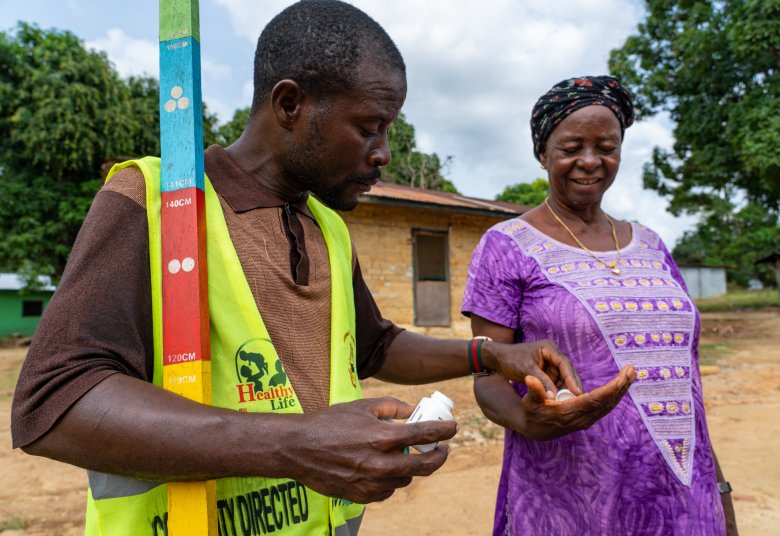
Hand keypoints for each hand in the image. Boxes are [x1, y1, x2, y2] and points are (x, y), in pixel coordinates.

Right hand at [286, 397, 456, 502]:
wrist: (299, 448)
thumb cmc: (329, 423)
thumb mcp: (362, 406)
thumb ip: (393, 407)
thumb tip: (415, 409)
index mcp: (381, 437)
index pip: (425, 434)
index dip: (444, 430)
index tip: (453, 427)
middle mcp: (380, 463)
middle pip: (425, 465)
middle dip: (439, 456)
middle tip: (442, 448)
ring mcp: (372, 482)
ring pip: (407, 479)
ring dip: (412, 467)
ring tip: (405, 455)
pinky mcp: (363, 496)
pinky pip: (388, 490)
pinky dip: (392, 478)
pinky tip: (384, 467)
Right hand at [475, 365, 634, 440]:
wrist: (534, 428)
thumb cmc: (532, 410)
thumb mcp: (530, 400)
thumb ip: (534, 390)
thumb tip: (530, 378)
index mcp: (570, 412)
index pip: (596, 400)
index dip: (611, 388)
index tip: (622, 377)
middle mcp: (582, 418)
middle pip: (607, 402)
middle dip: (621, 386)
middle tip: (632, 370)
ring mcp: (586, 419)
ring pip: (609, 404)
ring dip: (620, 389)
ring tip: (630, 374)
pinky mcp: (587, 418)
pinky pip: (604, 406)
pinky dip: (614, 394)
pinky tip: (620, 385)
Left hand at [482, 339, 584, 398]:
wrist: (498, 360)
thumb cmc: (511, 360)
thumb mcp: (527, 371)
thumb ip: (541, 382)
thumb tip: (554, 398)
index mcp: (548, 348)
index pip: (564, 364)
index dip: (571, 378)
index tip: (577, 392)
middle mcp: (552, 355)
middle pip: (567, 371)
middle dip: (572, 385)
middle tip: (579, 401)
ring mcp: (550, 364)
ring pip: (563, 379)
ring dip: (566, 390)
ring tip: (571, 404)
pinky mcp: (547, 372)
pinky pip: (556, 382)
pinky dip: (558, 391)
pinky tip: (561, 402)